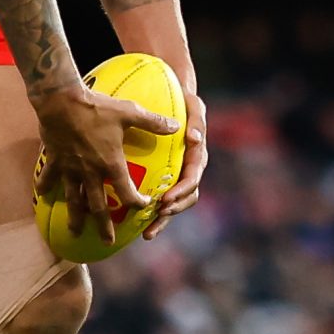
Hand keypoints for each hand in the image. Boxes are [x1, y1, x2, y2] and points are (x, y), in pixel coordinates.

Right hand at [35, 84, 179, 236]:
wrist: (61, 100)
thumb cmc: (97, 107)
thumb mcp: (129, 112)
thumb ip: (153, 122)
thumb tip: (176, 127)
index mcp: (110, 163)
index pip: (126, 192)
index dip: (136, 202)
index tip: (143, 206)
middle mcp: (90, 172)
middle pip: (98, 206)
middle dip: (103, 226)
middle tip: (108, 242)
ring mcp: (70, 168)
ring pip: (72, 199)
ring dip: (75, 216)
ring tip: (74, 231)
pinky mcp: (53, 160)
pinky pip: (48, 178)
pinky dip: (45, 187)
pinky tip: (43, 196)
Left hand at [144, 90, 207, 238]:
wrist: (177, 101)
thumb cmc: (185, 103)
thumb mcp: (194, 106)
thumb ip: (196, 120)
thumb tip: (193, 137)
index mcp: (197, 157)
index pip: (192, 179)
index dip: (181, 192)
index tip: (166, 200)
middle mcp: (189, 170)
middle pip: (186, 198)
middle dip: (172, 211)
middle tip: (156, 217)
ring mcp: (178, 176)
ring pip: (174, 205)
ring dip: (162, 220)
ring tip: (147, 232)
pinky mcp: (165, 178)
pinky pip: (160, 199)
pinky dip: (151, 213)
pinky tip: (135, 224)